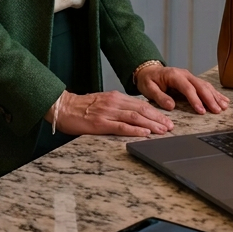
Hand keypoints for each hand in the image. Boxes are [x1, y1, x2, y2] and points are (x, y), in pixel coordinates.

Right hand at [48, 90, 173, 137]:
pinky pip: (121, 127)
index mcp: (115, 97)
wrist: (62, 106)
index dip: (155, 112)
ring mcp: (107, 113)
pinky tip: (144, 134)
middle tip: (170, 126)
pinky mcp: (100, 123)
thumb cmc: (81, 107)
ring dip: (151, 124)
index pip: (140, 104)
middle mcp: (113, 103)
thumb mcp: (102, 102)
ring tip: (163, 131)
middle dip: (158, 118)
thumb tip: (134, 114)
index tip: (167, 119)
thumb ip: (117, 107)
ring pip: (134, 117)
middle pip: (141, 110)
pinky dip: (134, 130)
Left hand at [134, 63, 229, 114]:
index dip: (195, 99)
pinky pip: (206, 86)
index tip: (201, 111)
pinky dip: (215, 93)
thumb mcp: (148, 88)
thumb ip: (159, 97)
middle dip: (210, 99)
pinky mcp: (192, 80)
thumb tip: (171, 106)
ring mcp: (190, 76)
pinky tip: (223, 100)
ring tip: (223, 106)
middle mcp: (184, 74)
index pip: (187, 88)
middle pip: (200, 86)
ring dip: (215, 96)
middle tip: (217, 111)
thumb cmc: (149, 80)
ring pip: (205, 85)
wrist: (148, 71)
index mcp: (174, 75)